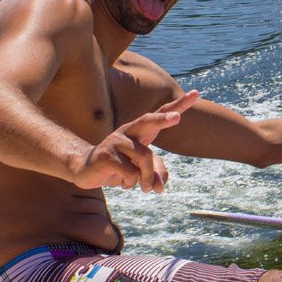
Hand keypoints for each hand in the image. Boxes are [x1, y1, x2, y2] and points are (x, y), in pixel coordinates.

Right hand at [75, 90, 198, 192]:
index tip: (196, 93)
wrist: (86, 171)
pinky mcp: (105, 155)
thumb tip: (158, 187)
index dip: (179, 105)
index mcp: (141, 130)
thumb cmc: (120, 167)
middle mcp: (129, 131)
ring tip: (144, 187)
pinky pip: (130, 173)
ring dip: (147, 178)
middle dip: (163, 119)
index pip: (161, 113)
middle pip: (148, 121)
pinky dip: (131, 183)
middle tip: (177, 118)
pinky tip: (121, 181)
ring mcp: (116, 141)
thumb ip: (156, 175)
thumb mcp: (142, 171)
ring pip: (145, 158)